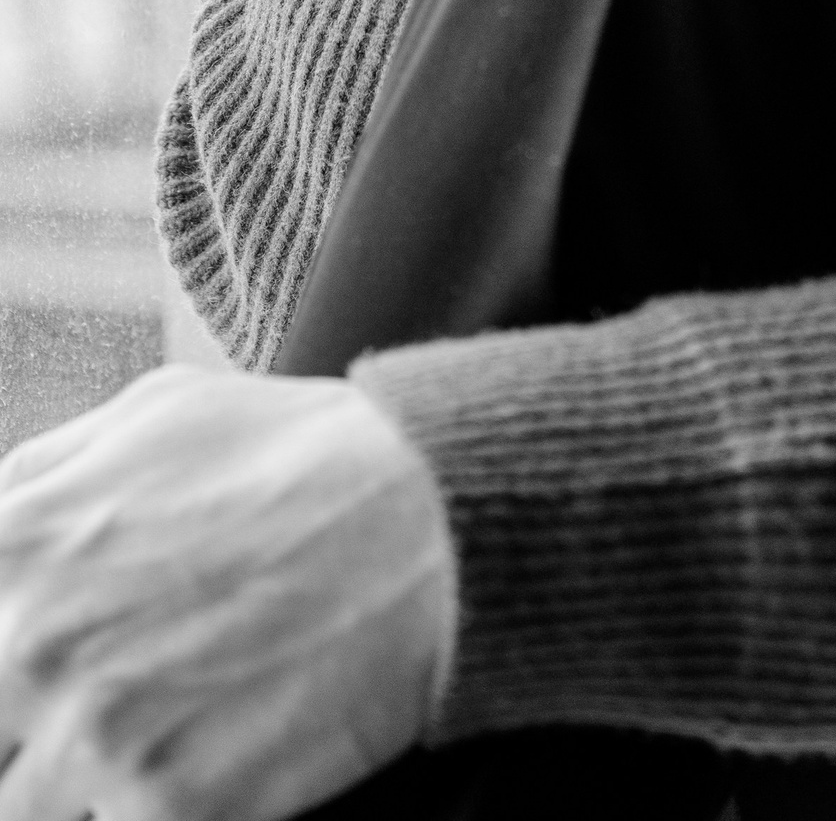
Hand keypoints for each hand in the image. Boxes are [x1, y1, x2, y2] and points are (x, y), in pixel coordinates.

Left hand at [0, 365, 453, 820]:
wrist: (433, 522)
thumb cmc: (301, 456)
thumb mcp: (156, 413)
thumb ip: (47, 477)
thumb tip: (5, 522)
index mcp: (11, 542)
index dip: (5, 671)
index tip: (31, 678)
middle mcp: (28, 644)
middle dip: (27, 730)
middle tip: (114, 695)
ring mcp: (93, 736)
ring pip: (26, 806)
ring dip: (78, 786)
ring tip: (155, 733)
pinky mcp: (171, 806)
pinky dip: (151, 807)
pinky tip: (209, 755)